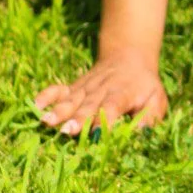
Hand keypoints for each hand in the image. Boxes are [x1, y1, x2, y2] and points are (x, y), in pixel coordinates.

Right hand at [33, 47, 168, 137]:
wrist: (129, 57)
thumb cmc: (144, 86)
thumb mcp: (157, 99)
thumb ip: (151, 116)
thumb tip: (140, 133)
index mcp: (123, 93)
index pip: (113, 106)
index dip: (105, 120)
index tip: (97, 134)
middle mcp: (102, 89)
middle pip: (88, 105)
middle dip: (77, 119)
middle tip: (66, 131)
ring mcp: (86, 87)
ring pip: (72, 99)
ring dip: (59, 110)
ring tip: (46, 121)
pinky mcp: (75, 86)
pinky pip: (59, 89)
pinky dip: (47, 95)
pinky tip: (35, 104)